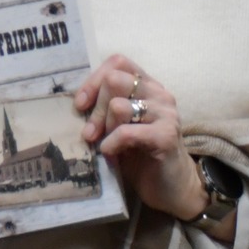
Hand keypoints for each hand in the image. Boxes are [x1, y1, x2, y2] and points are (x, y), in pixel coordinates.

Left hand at [77, 55, 202, 220]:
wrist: (171, 187)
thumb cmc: (141, 155)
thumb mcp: (121, 125)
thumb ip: (107, 107)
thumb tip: (77, 101)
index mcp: (148, 86)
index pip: (118, 62)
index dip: (94, 79)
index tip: (81, 104)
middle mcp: (160, 94)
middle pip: (114, 80)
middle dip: (95, 108)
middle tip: (91, 133)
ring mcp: (166, 114)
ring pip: (118, 105)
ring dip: (104, 128)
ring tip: (106, 144)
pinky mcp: (166, 136)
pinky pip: (126, 132)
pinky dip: (111, 144)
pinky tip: (111, 154)